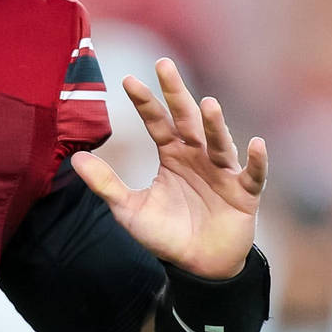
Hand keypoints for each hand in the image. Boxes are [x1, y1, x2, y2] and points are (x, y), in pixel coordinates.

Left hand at [71, 58, 267, 279]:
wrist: (198, 267)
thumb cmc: (167, 234)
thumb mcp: (129, 209)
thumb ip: (106, 184)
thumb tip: (75, 159)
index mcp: (172, 155)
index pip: (156, 122)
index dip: (144, 102)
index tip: (128, 80)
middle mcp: (198, 156)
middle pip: (187, 120)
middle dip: (176, 93)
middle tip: (164, 64)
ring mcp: (223, 172)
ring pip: (219, 142)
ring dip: (214, 124)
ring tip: (207, 104)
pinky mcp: (244, 193)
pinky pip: (253, 175)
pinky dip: (256, 161)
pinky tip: (256, 145)